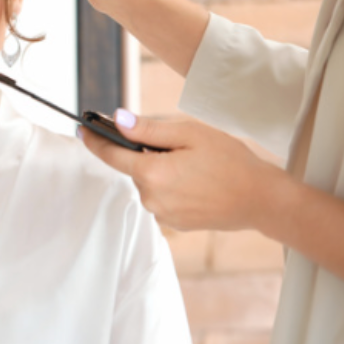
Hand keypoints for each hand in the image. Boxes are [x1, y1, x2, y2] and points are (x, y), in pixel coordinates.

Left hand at [79, 109, 287, 231]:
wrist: (261, 200)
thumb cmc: (230, 162)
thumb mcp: (190, 134)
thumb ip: (149, 129)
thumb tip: (117, 120)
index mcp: (152, 173)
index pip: (112, 155)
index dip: (94, 141)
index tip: (81, 129)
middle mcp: (151, 198)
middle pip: (134, 167)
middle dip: (145, 153)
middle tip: (177, 145)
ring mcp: (162, 214)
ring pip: (148, 183)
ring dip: (160, 170)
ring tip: (193, 165)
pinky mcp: (173, 223)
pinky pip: (161, 197)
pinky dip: (171, 186)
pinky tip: (196, 181)